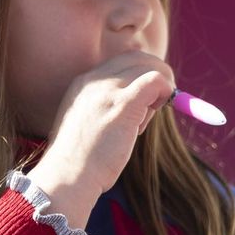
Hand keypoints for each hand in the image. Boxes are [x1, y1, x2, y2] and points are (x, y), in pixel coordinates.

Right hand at [27, 52, 173, 228]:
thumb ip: (106, 109)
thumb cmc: (79, 161)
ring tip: (146, 118)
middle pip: (137, 58)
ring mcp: (108, 90)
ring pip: (149, 67)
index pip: (121, 62)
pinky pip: (156, 80)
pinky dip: (167, 90)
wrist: (67, 176)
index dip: (140, 75)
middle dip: (157, 74)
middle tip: (163, 99)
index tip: (147, 97)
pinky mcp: (124, 103)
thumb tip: (142, 105)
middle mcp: (94, 80)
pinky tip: (160, 106)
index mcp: (83, 83)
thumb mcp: (88, 124)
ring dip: (160, 88)